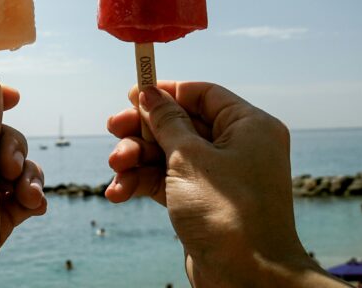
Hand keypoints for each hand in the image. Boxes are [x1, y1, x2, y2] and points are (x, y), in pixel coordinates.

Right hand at [106, 82, 344, 286]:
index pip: (203, 95)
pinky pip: (168, 181)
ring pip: (169, 154)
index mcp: (249, 126)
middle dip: (143, 130)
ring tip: (115, 169)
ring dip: (137, 159)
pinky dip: (143, 183)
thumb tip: (149, 94)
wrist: (247, 279)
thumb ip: (165, 123)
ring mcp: (220, 177)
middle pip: (180, 124)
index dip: (166, 92)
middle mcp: (238, 148)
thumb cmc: (226, 213)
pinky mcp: (203, 203)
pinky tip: (118, 193)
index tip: (132, 94)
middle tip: (112, 129)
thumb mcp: (189, 158)